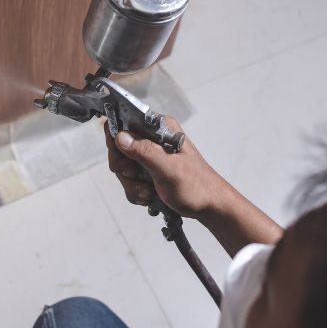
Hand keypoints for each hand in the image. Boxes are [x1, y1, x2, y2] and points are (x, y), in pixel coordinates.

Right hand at [103, 117, 228, 217]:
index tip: (123, 159)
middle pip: (118, 147)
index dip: (117, 139)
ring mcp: (150, 156)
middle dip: (125, 169)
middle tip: (137, 177)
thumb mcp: (169, 169)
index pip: (125, 121)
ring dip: (132, 184)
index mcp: (160, 128)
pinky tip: (150, 196)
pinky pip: (129, 180)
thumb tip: (120, 136)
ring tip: (149, 192)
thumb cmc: (196, 186)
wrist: (209, 206)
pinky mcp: (148, 171)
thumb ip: (144, 151)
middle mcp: (153, 138)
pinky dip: (136, 191)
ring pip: (122, 167)